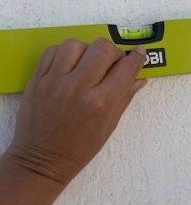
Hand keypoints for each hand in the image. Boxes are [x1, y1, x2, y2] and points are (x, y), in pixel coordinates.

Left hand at [5, 38, 146, 185]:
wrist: (41, 160)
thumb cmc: (78, 149)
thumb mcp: (108, 127)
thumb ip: (124, 98)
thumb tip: (140, 78)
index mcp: (100, 104)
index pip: (126, 68)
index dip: (137, 58)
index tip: (139, 54)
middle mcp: (78, 88)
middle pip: (102, 48)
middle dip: (113, 53)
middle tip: (111, 65)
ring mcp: (54, 82)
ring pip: (76, 44)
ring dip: (86, 50)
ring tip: (87, 64)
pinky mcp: (37, 79)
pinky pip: (52, 50)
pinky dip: (64, 53)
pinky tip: (69, 66)